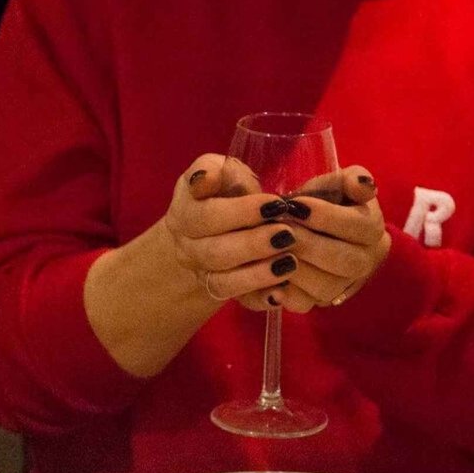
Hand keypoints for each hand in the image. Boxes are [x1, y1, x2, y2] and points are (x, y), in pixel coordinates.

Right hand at [163, 154, 302, 304]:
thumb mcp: (216, 170)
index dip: (240, 213)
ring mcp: (203, 274)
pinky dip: (259, 298)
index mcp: (183, 215)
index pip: (205, 217)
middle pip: (214, 254)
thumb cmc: (224, 189)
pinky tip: (281, 292)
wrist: (217, 222)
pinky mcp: (224, 291)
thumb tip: (204, 179)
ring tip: (289, 263)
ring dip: (257, 275)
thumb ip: (210, 170)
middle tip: (287, 235)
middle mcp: (187, 249)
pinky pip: (238, 302)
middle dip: (252, 245)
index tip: (275, 204)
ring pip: (223, 283)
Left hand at [270, 166, 389, 311]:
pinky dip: (284, 291)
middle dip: (307, 244)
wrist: (311, 230)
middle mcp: (364, 261)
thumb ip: (351, 179)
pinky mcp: (319, 301)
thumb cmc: (323, 202)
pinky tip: (268, 274)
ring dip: (294, 268)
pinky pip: (304, 303)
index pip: (358, 226)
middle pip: (344, 261)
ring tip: (271, 249)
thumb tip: (363, 185)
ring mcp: (343, 285)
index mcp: (372, 229)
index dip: (326, 216)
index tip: (294, 205)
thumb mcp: (336, 184)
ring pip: (325, 286)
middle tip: (277, 230)